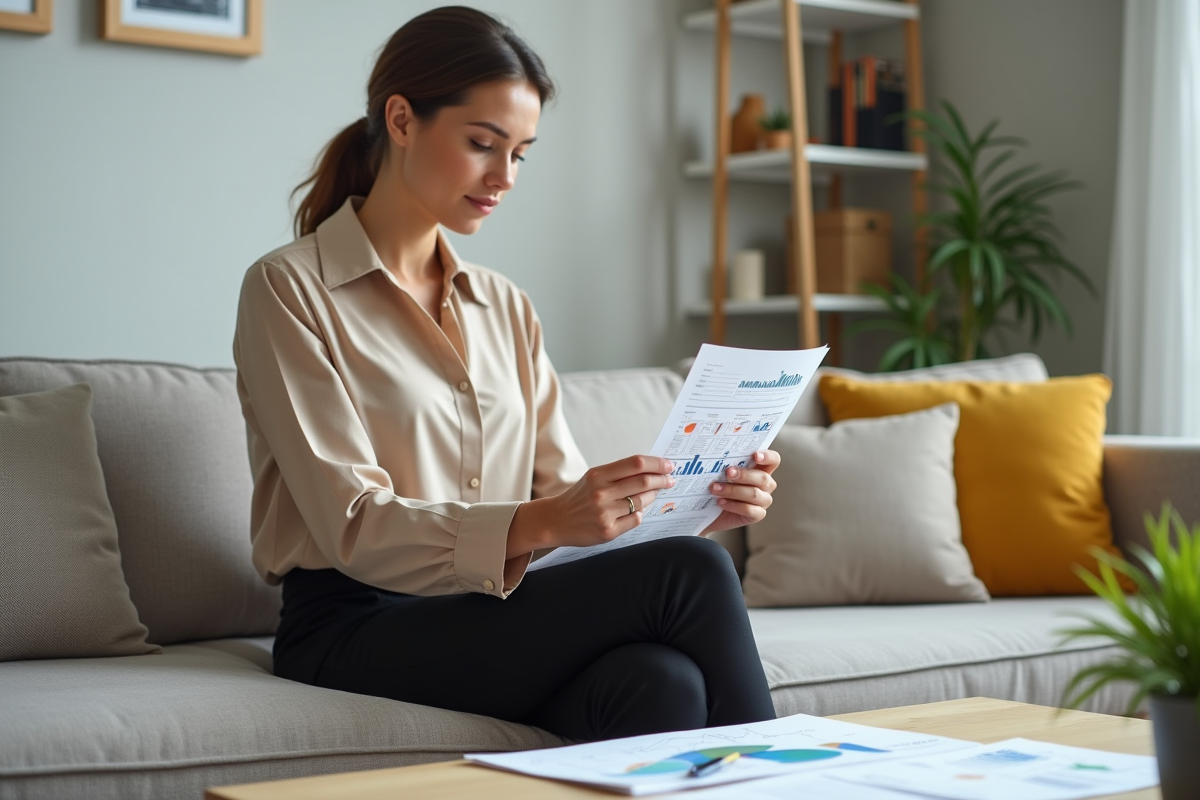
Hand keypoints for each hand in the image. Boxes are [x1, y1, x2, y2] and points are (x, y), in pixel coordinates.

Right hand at [507, 455, 675, 556]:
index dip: (657, 463)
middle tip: (670, 480)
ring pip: (642, 502)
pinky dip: (639, 514)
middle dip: (662, 480)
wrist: (556, 520)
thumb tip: (652, 469)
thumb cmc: (580, 497)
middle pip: (643, 482)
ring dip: (653, 496)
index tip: (669, 465)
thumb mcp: (594, 478)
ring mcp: (605, 513)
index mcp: (598, 475)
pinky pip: (635, 519)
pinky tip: (635, 511)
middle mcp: (601, 493)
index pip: (636, 463)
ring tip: (654, 494)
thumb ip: (619, 473)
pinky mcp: (608, 531)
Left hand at [702, 449, 779, 534]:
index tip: (755, 455)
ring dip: (733, 491)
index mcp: (761, 470)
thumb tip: (718, 458)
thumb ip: (728, 465)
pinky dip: (733, 505)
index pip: (773, 460)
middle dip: (744, 475)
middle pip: (763, 478)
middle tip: (727, 472)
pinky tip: (720, 502)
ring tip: (716, 489)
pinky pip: (749, 510)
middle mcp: (766, 485)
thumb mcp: (724, 473)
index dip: (768, 456)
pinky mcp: (757, 515)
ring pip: (754, 494)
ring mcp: (763, 501)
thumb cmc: (720, 487)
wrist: (712, 511)